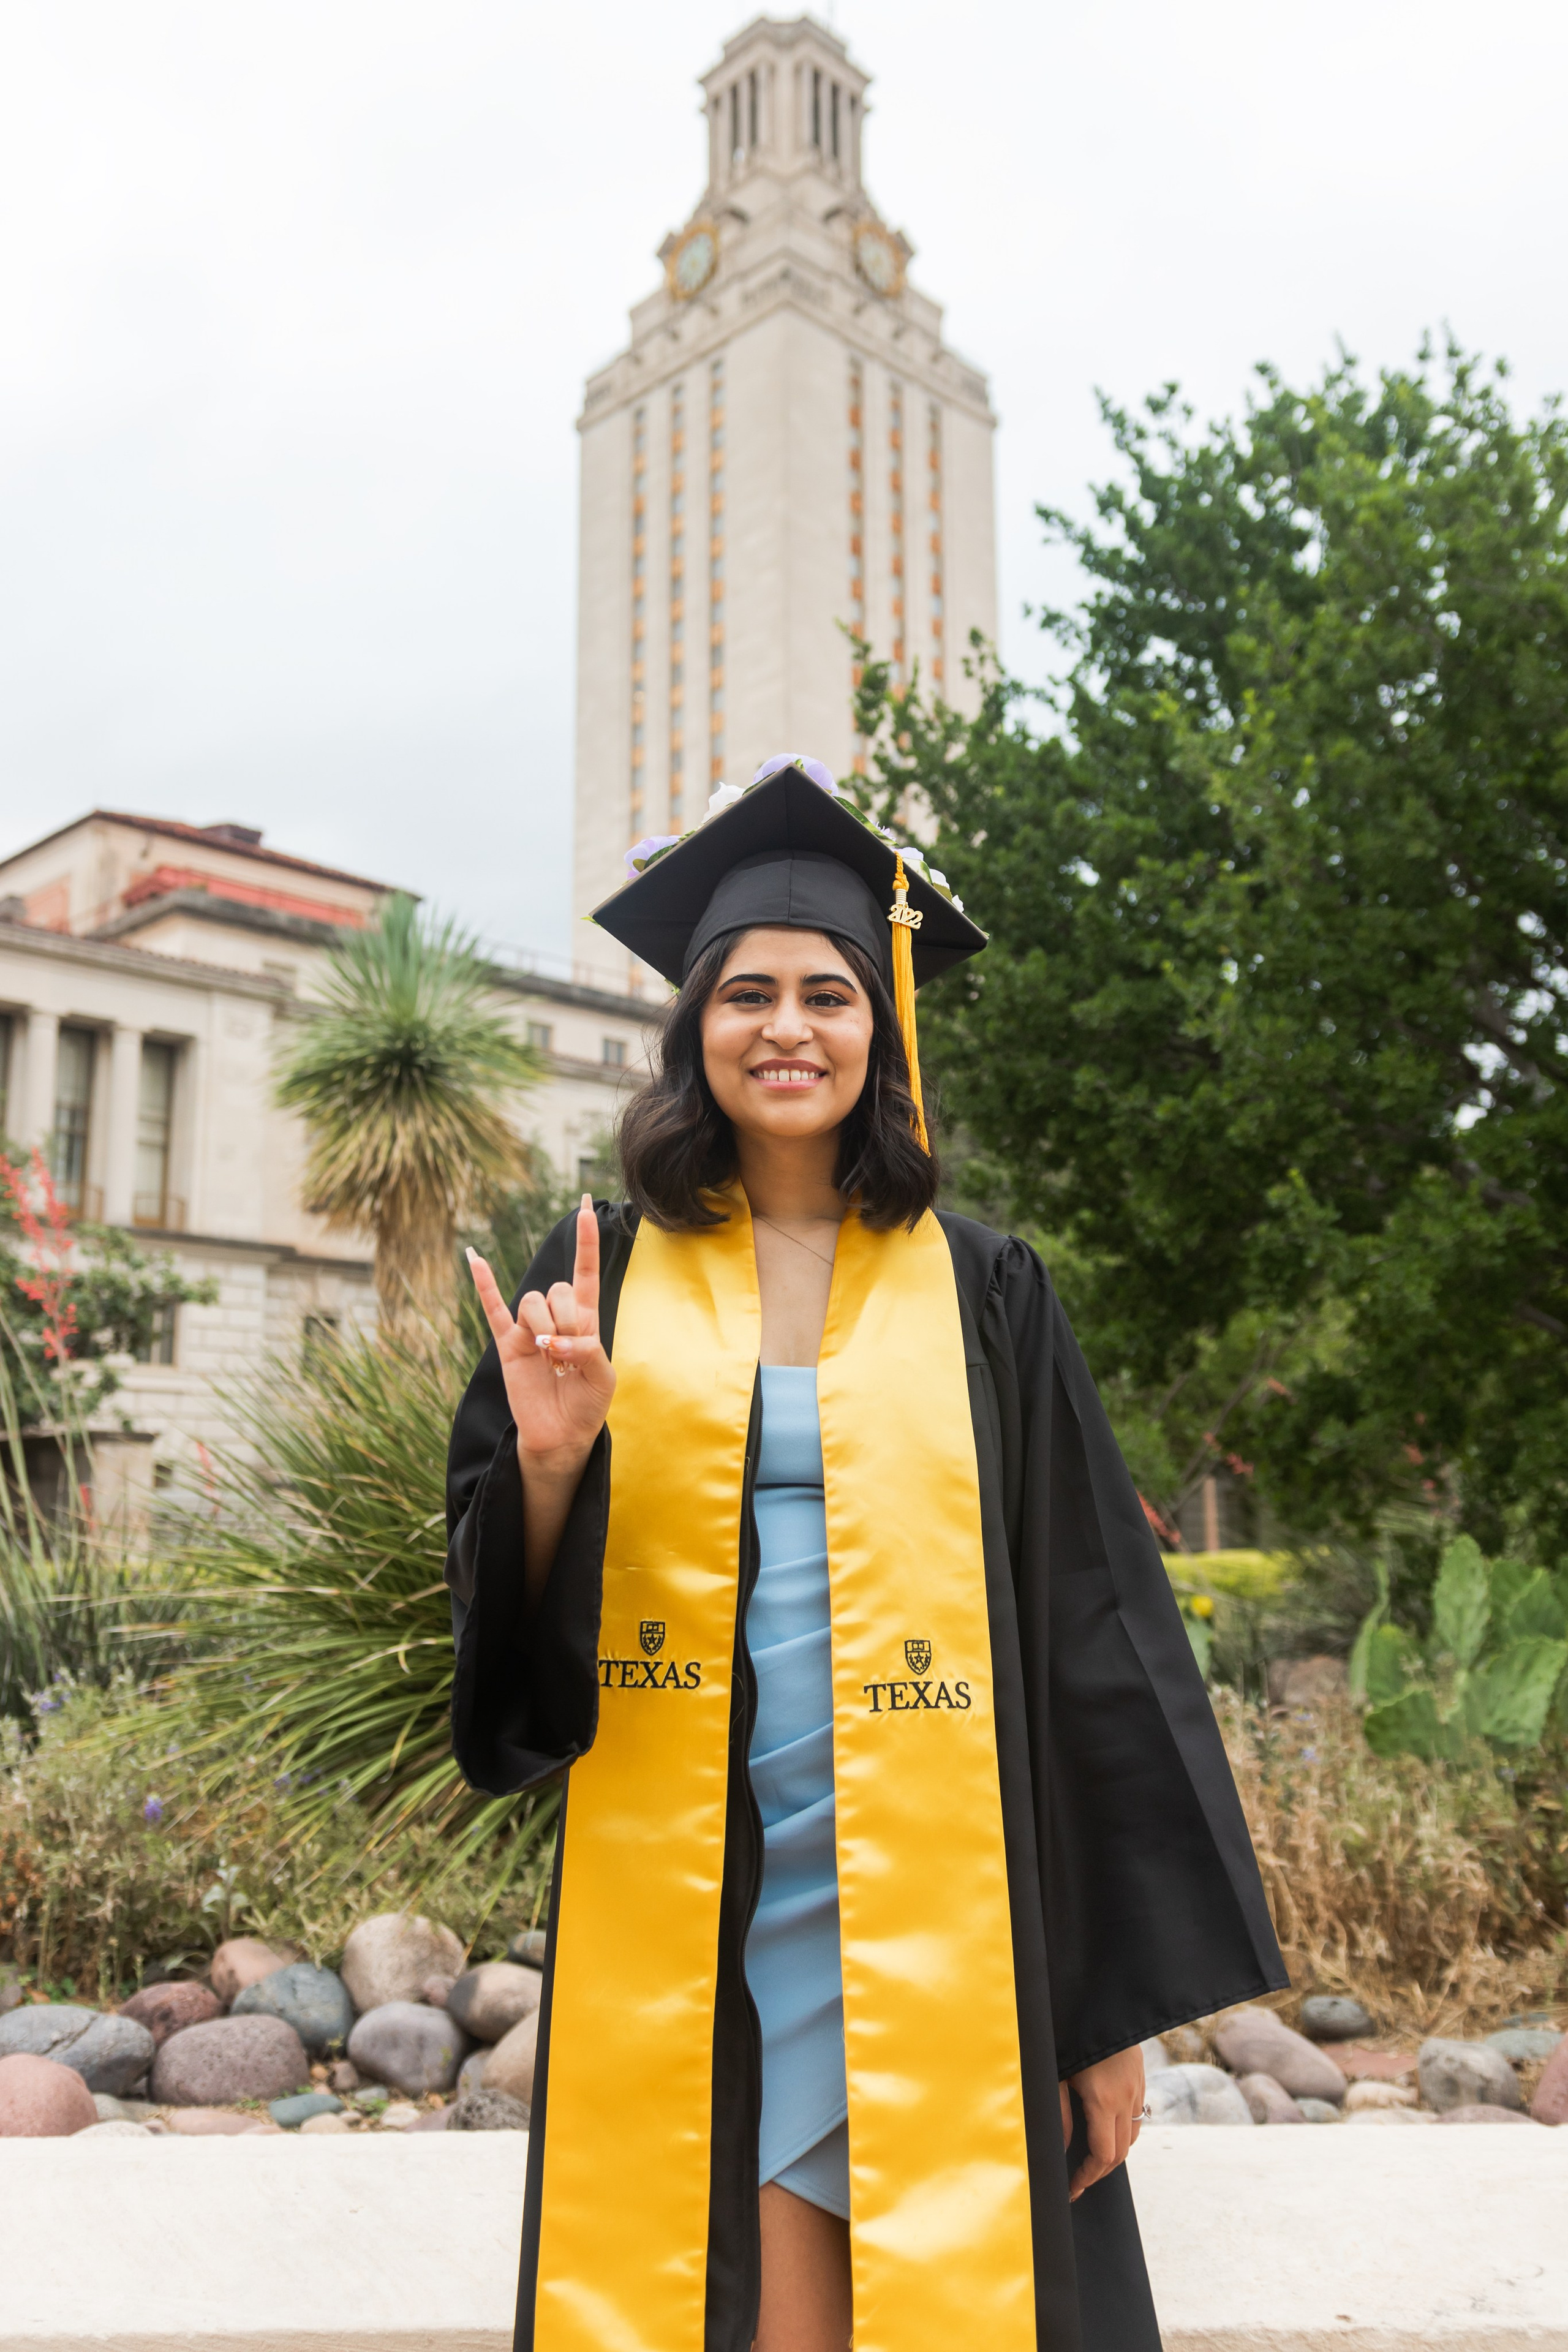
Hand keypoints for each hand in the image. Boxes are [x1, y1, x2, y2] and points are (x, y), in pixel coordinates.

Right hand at [466, 1194, 615, 1476]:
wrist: (562, 1436)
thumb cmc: (587, 1405)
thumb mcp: (602, 1376)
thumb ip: (586, 1349)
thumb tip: (552, 1342)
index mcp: (585, 1319)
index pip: (585, 1271)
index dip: (587, 1240)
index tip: (589, 1204)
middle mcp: (555, 1318)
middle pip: (559, 1290)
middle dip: (569, 1319)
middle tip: (570, 1351)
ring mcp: (529, 1330)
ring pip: (533, 1302)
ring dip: (545, 1327)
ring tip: (550, 1358)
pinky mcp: (508, 1346)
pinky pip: (492, 1309)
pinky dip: (484, 1284)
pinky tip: (473, 1256)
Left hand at [1059, 2044, 1144, 2201]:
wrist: (1102, 1999)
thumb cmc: (1071, 2035)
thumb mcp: (1056, 2075)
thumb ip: (1060, 2114)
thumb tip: (1066, 2148)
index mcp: (1103, 2100)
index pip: (1103, 2156)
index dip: (1088, 2177)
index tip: (1073, 2188)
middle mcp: (1125, 2098)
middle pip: (1120, 2153)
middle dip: (1099, 2172)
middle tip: (1079, 2181)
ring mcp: (1137, 2088)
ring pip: (1133, 2136)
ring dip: (1114, 2154)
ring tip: (1091, 2161)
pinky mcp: (1141, 2077)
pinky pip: (1138, 2115)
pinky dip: (1124, 2131)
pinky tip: (1106, 2129)